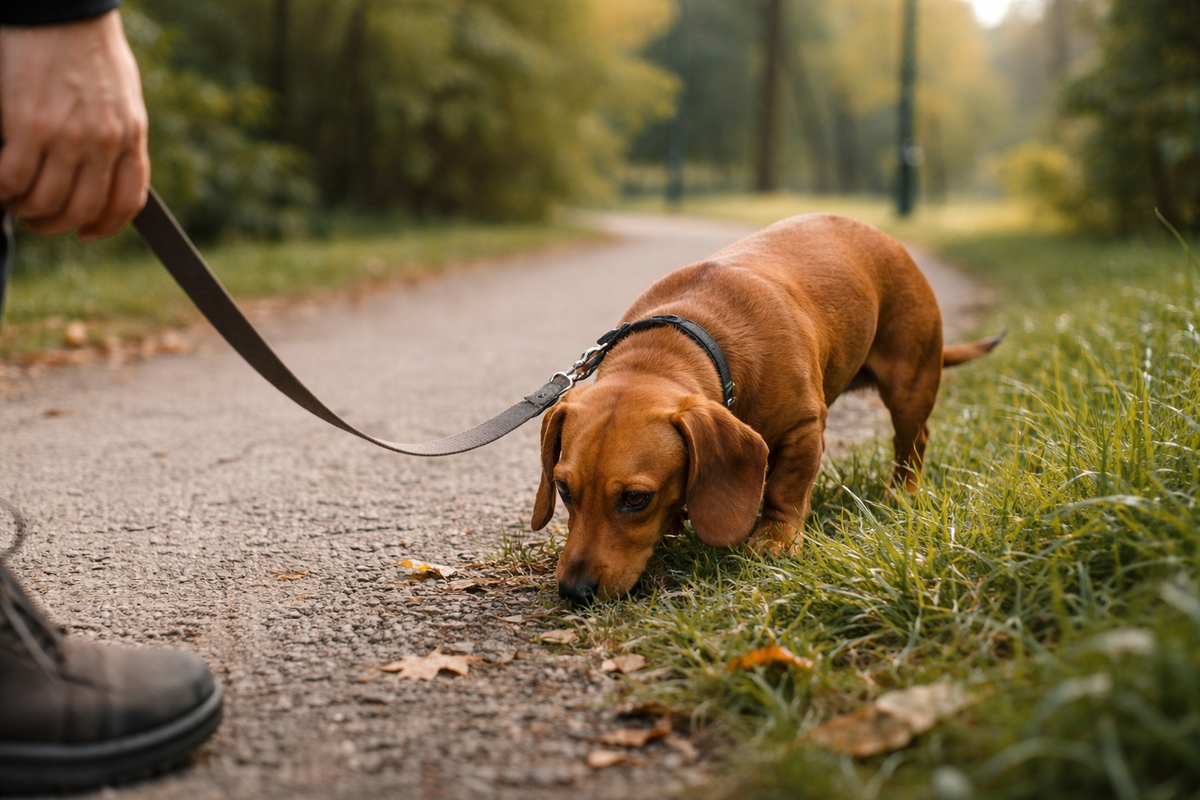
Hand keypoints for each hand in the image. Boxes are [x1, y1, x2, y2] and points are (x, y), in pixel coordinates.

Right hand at [0, 10, 148, 240]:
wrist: (61, 8)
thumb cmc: (88, 47)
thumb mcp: (122, 96)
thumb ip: (119, 133)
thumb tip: (110, 167)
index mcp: (131, 136)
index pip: (126, 202)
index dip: (105, 226)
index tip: (86, 234)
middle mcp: (104, 143)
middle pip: (82, 210)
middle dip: (56, 224)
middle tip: (37, 218)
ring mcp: (67, 136)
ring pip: (46, 202)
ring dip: (25, 210)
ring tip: (14, 201)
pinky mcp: (29, 125)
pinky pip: (12, 179)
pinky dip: (1, 190)